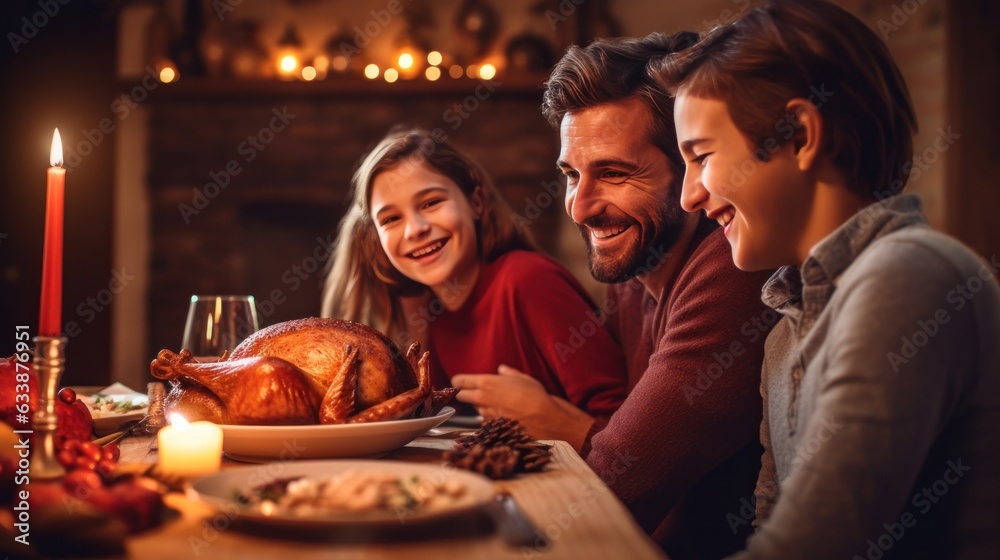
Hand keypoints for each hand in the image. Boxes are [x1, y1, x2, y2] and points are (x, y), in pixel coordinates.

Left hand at [452, 365, 594, 450]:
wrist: (544, 419)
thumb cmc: (535, 395)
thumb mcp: (523, 378)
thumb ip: (509, 373)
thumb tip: (502, 369)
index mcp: (486, 382)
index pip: (459, 381)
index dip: (458, 381)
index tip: (460, 382)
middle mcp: (481, 398)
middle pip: (461, 396)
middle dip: (465, 394)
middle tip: (474, 393)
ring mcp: (485, 414)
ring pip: (475, 408)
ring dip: (481, 407)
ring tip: (498, 405)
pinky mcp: (491, 427)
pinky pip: (486, 420)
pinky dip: (491, 418)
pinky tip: (504, 417)